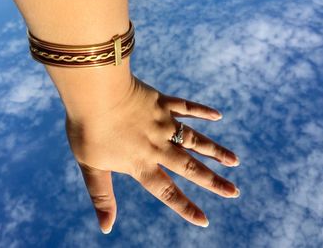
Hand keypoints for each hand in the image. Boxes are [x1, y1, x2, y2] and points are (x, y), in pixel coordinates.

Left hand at [65, 73, 239, 233]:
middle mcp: (158, 147)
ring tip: (235, 161)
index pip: (167, 191)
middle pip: (191, 167)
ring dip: (216, 151)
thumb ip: (102, 197)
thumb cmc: (87, 131)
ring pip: (196, 140)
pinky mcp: (162, 103)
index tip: (205, 220)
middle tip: (234, 191)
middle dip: (213, 182)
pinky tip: (218, 116)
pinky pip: (187, 108)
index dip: (185, 207)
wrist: (93, 94)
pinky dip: (203, 112)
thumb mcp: (90, 167)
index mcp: (141, 163)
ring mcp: (163, 124)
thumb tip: (106, 229)